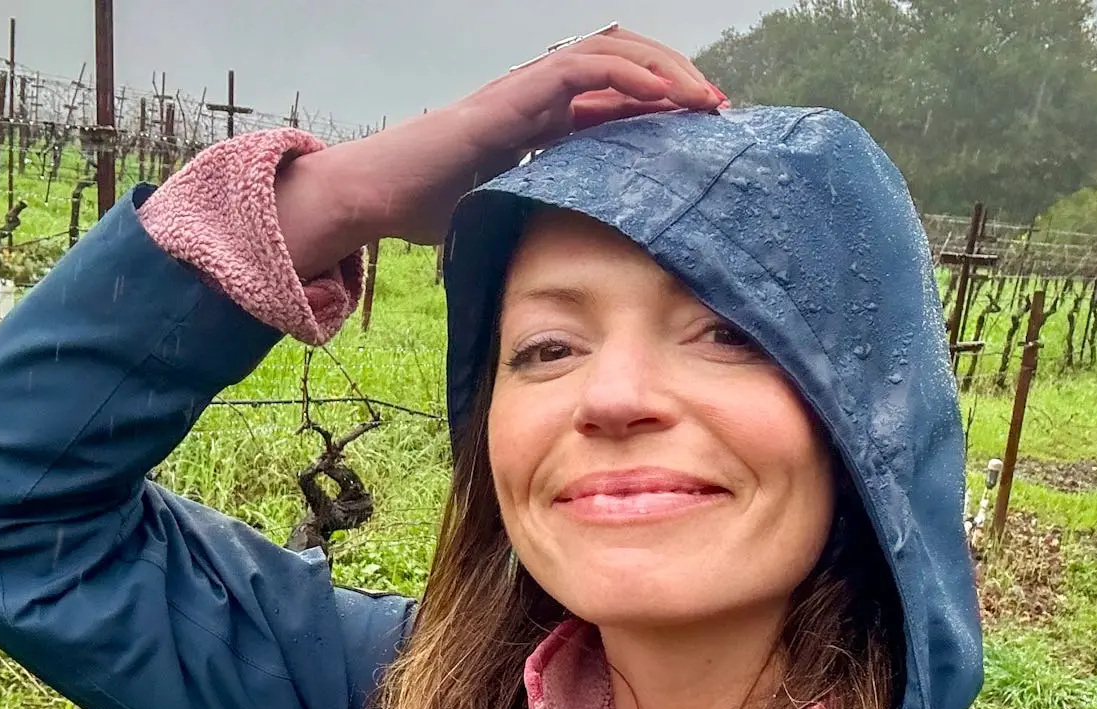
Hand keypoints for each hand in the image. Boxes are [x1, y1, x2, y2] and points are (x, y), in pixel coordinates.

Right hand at [278, 27, 723, 274]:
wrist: (377, 197)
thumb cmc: (426, 210)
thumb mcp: (504, 215)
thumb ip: (539, 217)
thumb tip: (572, 268)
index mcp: (541, 122)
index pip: (615, 98)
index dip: (661, 107)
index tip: (700, 136)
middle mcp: (539, 98)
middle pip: (623, 66)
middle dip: (676, 82)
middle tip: (718, 113)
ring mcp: (527, 90)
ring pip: (611, 53)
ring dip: (665, 71)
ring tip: (704, 101)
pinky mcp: (516, 94)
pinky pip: (584, 67)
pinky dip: (630, 75)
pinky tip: (664, 96)